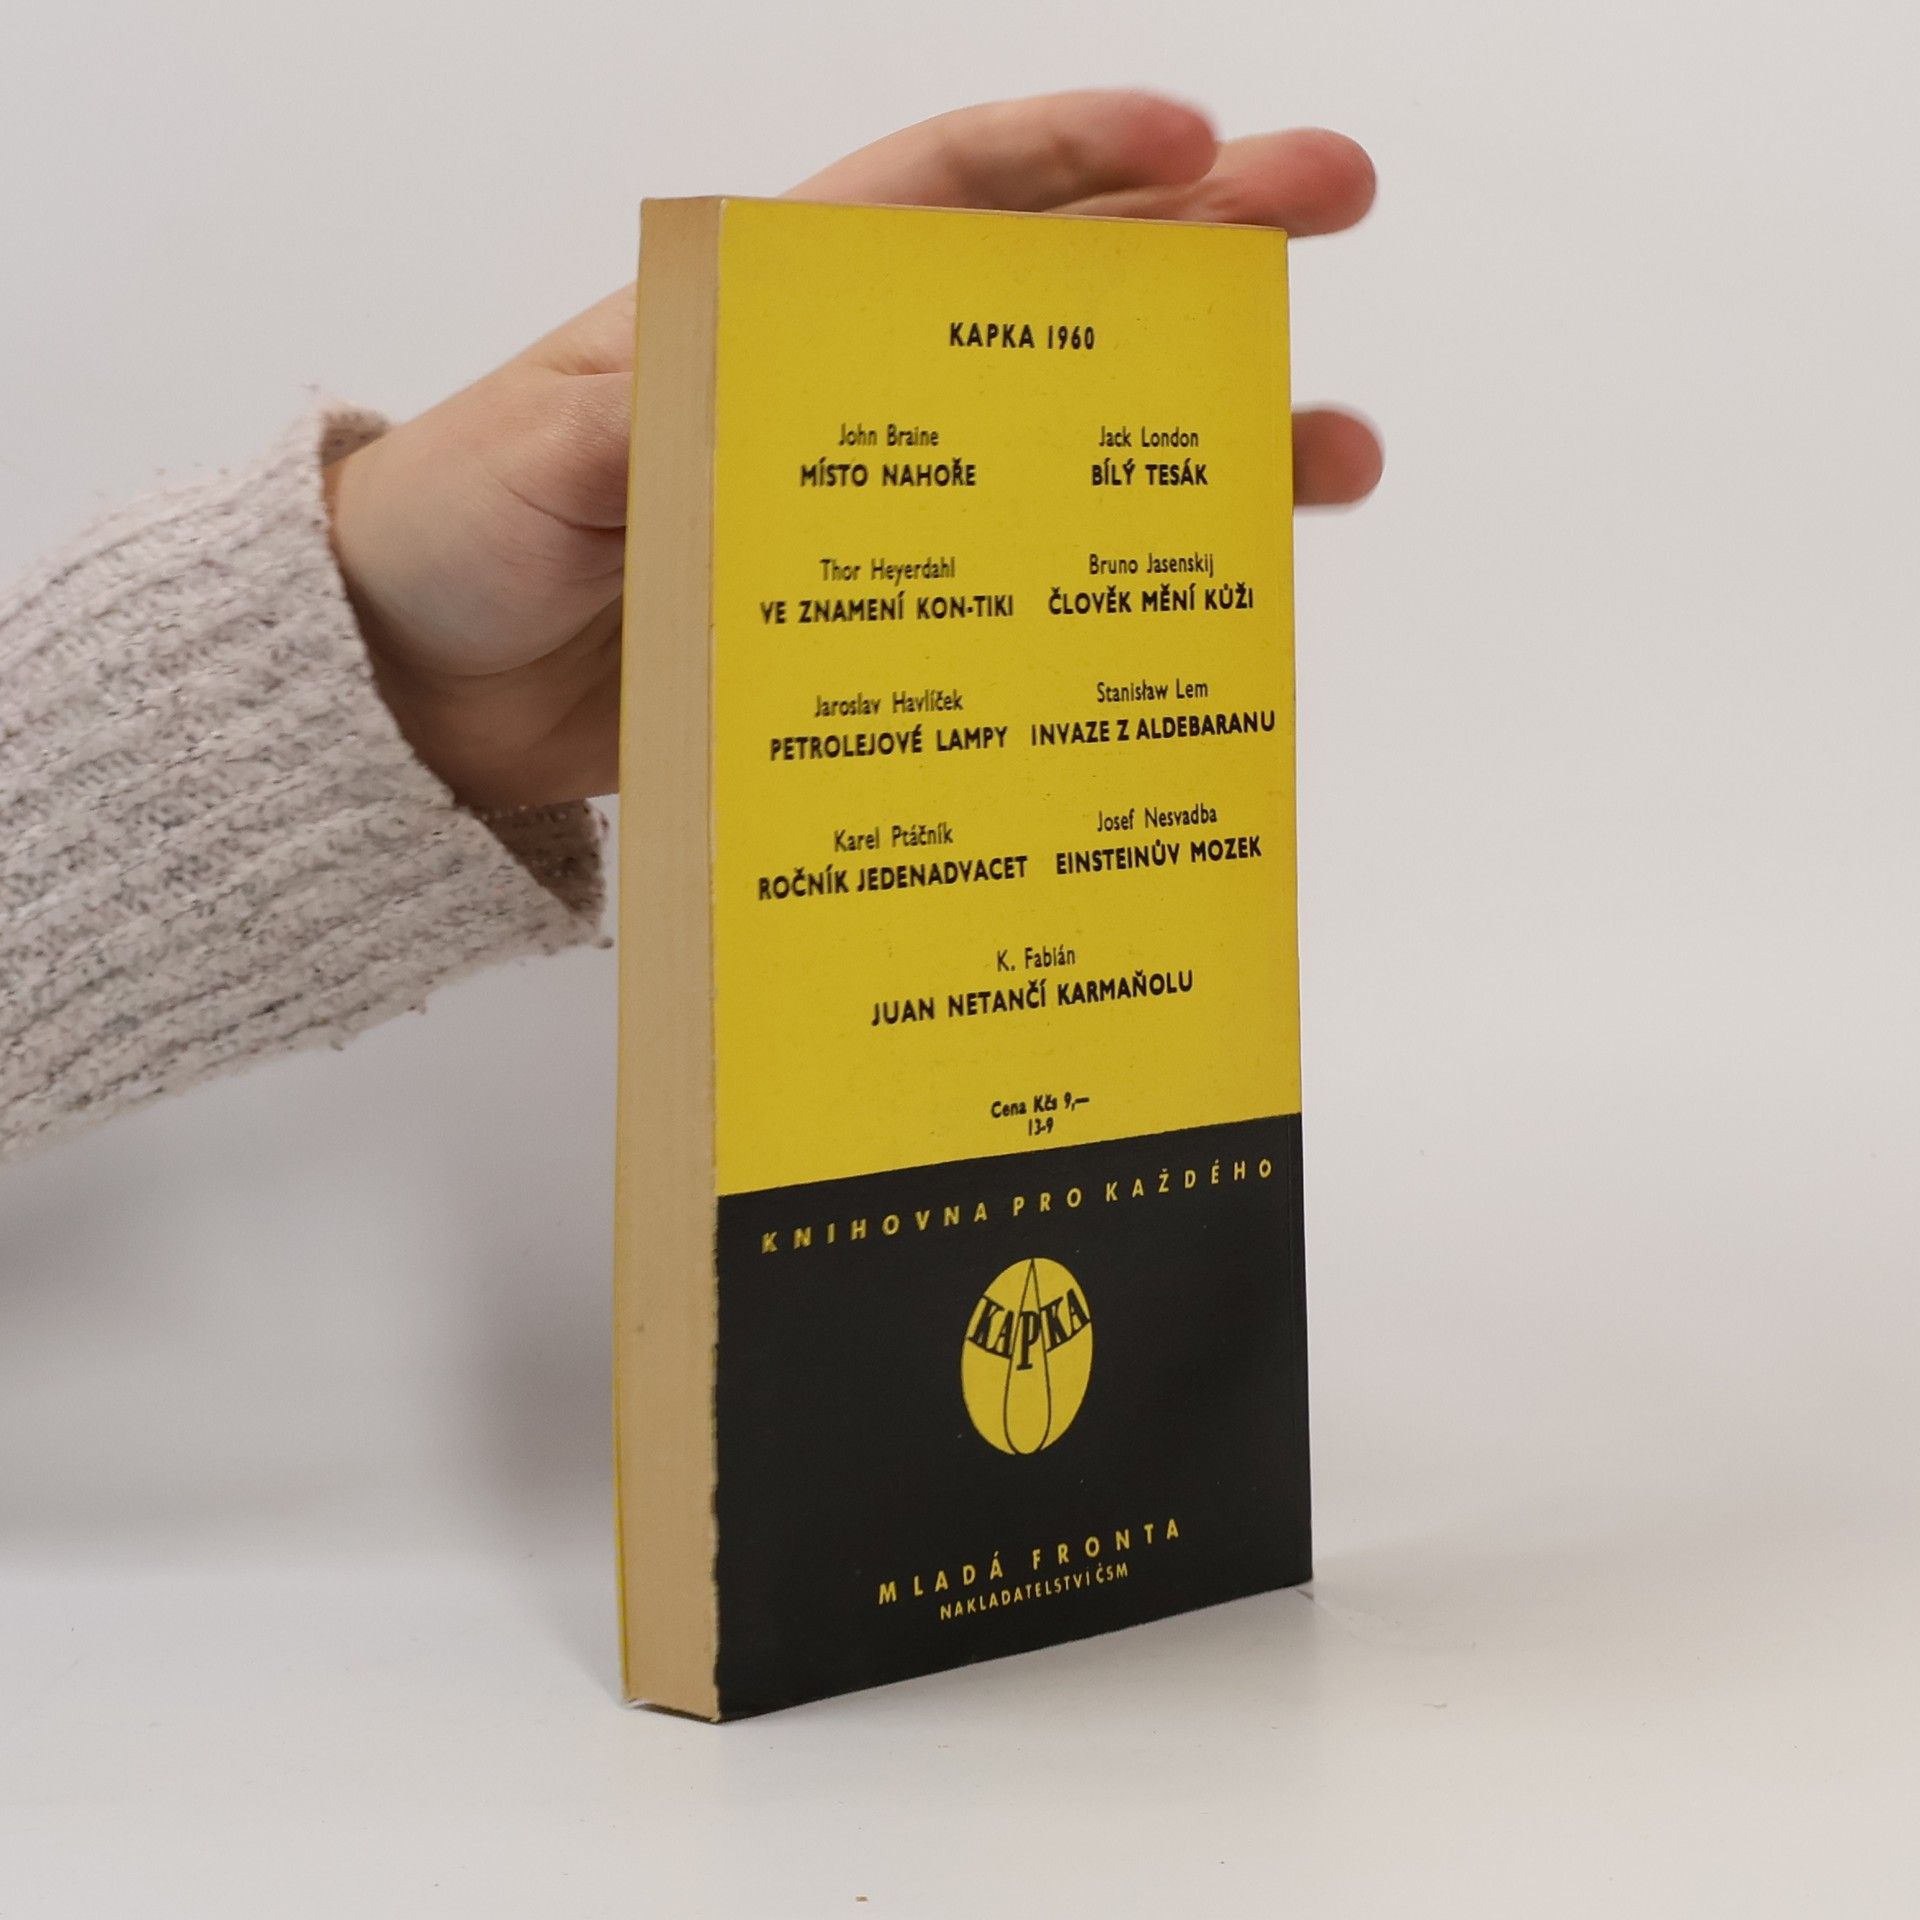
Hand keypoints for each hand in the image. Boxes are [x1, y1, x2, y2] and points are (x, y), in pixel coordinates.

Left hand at [325, 91, 1381, 808]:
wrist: (425, 692)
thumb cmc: (460, 534)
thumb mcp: (538, 455)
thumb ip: (637, 422)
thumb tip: (717, 401)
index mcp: (772, 315)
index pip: (941, 198)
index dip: (1070, 154)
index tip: (1194, 136)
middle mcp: (854, 406)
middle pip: (1052, 308)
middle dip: (1196, 251)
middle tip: (1327, 211)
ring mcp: (881, 520)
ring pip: (1068, 461)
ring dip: (1198, 449)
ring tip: (1328, 457)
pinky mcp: (879, 634)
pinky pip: (1018, 602)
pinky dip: (1107, 606)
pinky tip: (1194, 614)